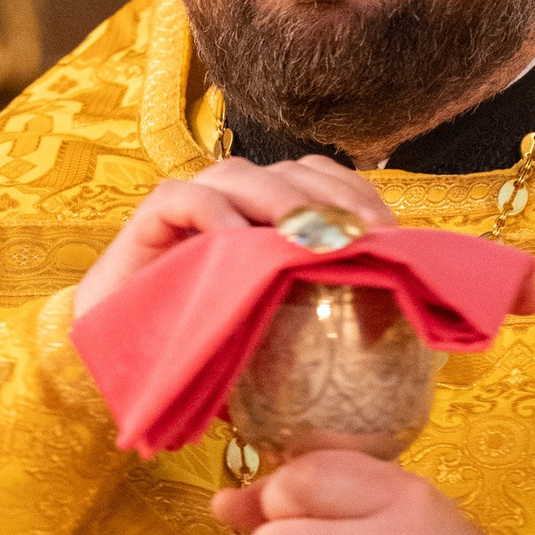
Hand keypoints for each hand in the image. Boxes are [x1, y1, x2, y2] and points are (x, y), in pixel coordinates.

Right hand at [72, 156, 391, 319]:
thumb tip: (409, 339)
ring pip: (244, 176)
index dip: (360, 200)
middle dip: (333, 203)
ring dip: (282, 203)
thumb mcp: (278, 336)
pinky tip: (241, 246)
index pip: (326, 183)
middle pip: (295, 174)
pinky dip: (217, 215)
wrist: (124, 360)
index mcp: (273, 215)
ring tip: (307, 242)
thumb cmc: (208, 348)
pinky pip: (187, 199)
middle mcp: (238, 199)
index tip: (390, 237)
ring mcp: (195, 203)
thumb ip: (324, 320)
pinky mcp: (153, 218)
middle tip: (358, 240)